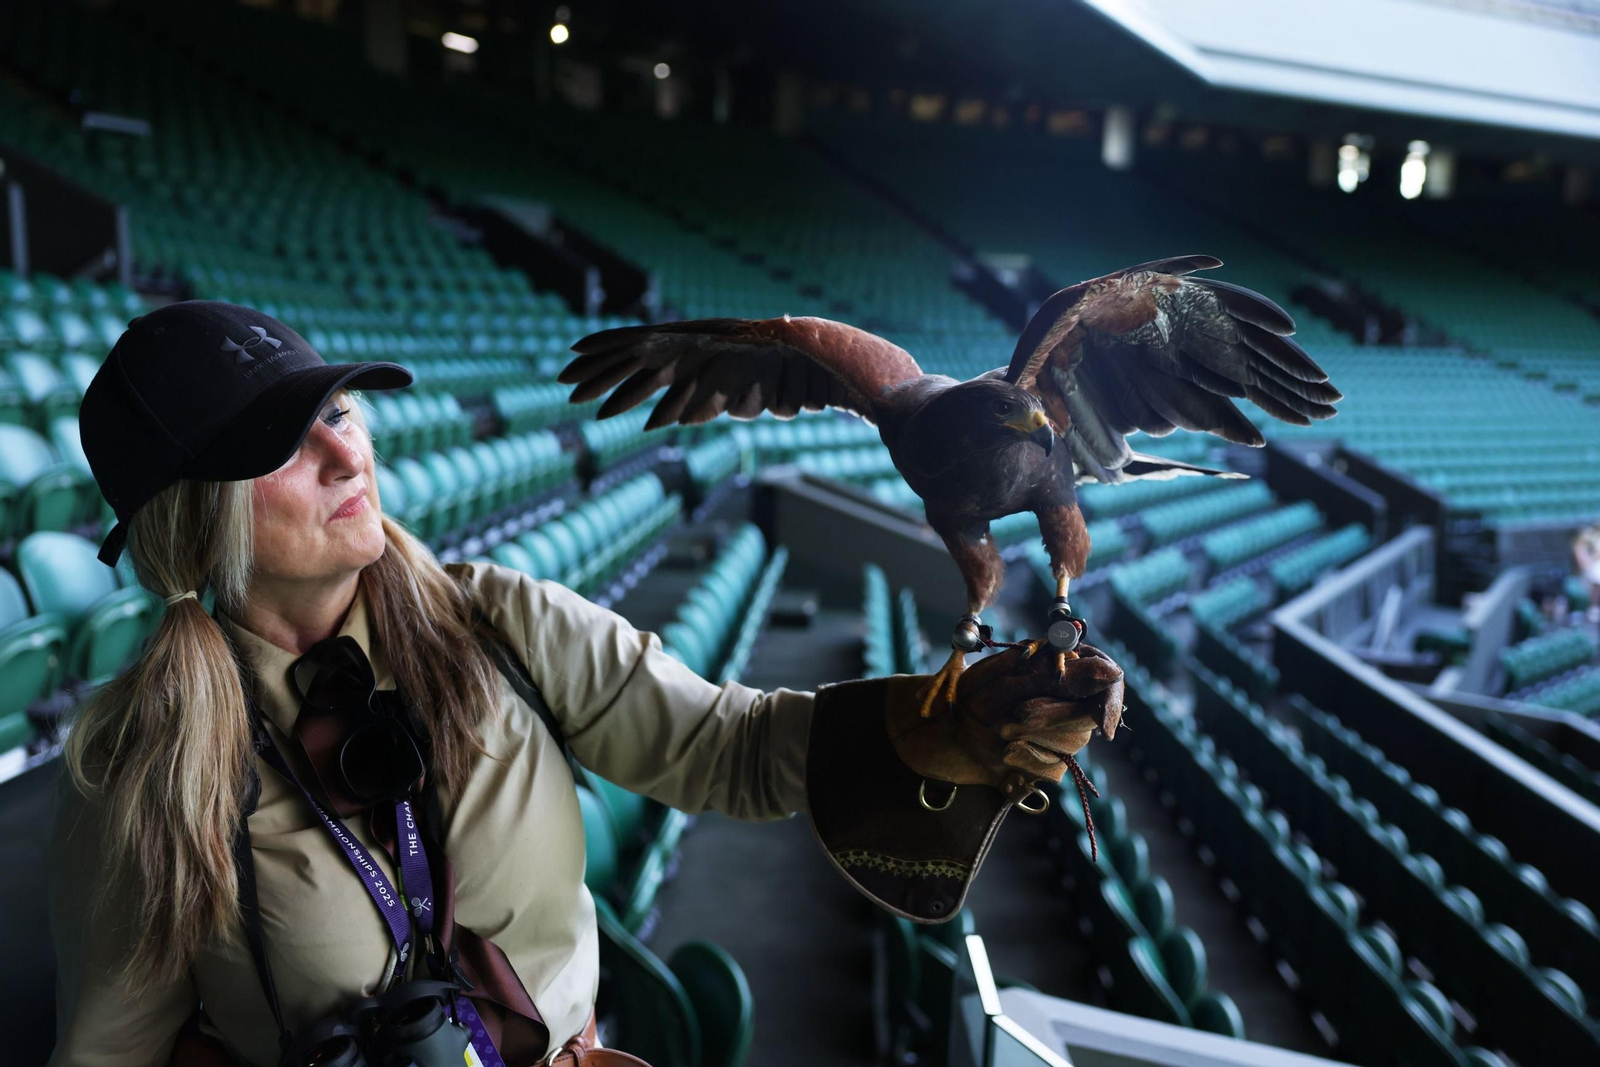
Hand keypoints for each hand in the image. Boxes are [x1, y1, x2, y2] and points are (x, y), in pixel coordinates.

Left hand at [887, 642, 1123, 787]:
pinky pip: (1054, 770)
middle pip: (1089, 716)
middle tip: (1016, 715)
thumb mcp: (1010, 677)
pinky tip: (1004, 754)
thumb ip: (1060, 674)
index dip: (1111, 702)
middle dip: (1052, 719)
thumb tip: (1112, 671)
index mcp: (1061, 671)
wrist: (937, 732)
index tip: (1104, 725)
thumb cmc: (970, 695)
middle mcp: (1066, 702)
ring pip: (1073, 744)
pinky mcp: (1045, 763)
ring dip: (1033, 739)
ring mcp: (1057, 734)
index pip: (1107, 682)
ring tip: (999, 730)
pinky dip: (1027, 761)